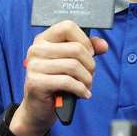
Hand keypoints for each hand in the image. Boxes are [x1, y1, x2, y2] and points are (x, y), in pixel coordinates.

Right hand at [9, 20, 107, 135]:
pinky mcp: (35, 82)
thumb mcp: (71, 62)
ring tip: (86, 86)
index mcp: (44, 39)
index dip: (84, 40)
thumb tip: (103, 45)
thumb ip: (87, 50)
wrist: (39, 109)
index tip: (89, 53)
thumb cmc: (56, 83)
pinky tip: (83, 94)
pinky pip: (67, 81)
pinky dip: (81, 89)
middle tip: (89, 75)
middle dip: (90, 64)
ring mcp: (34, 65)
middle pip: (76, 48)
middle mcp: (36, 49)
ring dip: (87, 79)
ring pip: (73, 65)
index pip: (68, 26)